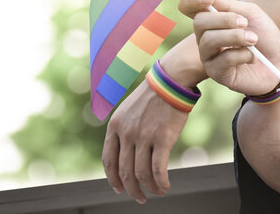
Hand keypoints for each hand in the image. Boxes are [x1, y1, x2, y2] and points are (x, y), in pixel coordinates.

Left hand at [102, 79, 187, 203]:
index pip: (108, 160)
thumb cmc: (152, 97)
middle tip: (139, 198)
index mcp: (114, 125)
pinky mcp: (162, 139)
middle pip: (124, 172)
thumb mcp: (128, 111)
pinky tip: (166, 187)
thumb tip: (125, 156)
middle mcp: (126, 132)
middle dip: (131, 189)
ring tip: (157, 192)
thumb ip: (123, 131)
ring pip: (142, 174)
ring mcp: (143, 136)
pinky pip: (159, 170)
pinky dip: (161, 183)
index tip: (119, 189)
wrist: (170, 81)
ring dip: (149, 189)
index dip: (112, 179)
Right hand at [178, 0, 279, 95]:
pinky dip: (242, 54)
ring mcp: (208, 56)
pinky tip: (252, 57)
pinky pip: (223, 60)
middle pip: (199, 22)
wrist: (278, 62)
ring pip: (209, 41)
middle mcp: (204, 37)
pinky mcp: (216, 73)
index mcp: (210, 21)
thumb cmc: (263, 37)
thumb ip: (229, 5)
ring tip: (253, 40)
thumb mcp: (251, 14)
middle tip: (245, 23)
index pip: (188, 7)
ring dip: (235, 37)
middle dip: (224, 20)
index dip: (192, 0)